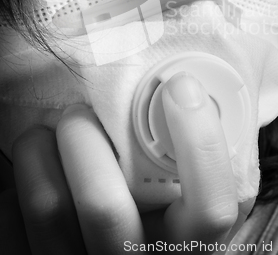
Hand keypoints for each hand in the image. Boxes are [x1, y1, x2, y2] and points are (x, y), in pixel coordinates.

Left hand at [3, 73, 254, 253]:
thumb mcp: (186, 206)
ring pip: (48, 210)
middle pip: (102, 207)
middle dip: (83, 138)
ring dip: (38, 151)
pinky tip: (33, 170)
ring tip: (43, 134)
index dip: (200, 140)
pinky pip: (11, 222)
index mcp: (185, 248)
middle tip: (79, 113)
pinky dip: (16, 184)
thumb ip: (194, 167)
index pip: (210, 208)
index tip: (181, 86)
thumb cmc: (157, 225)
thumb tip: (189, 92)